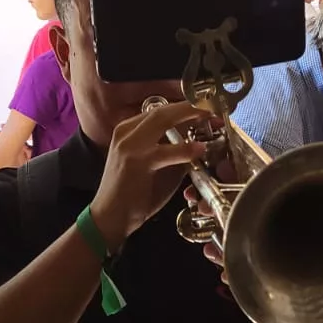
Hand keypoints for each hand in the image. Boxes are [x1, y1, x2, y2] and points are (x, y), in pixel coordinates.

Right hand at [89, 103, 212, 252]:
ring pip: (161, 120)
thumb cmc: (133, 194)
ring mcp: (129, 145)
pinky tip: (200, 149)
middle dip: (190, 107)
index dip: (185, 107)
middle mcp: (126, 131)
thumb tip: (199, 142)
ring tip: (210, 119)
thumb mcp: (156, 166)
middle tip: (212, 109)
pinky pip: (165, 151)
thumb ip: (173, 151)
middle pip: (162, 110)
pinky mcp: (135, 161)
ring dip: (188, 116)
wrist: (110, 216)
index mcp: (129, 130)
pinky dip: (185, 149)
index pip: (159, 111)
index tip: (206, 108)